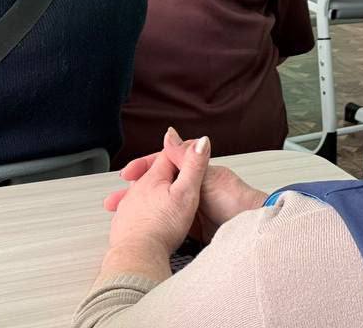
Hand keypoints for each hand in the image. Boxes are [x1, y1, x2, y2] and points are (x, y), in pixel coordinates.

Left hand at [104, 134, 209, 264]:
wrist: (138, 257)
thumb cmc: (162, 228)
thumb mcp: (187, 193)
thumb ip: (194, 166)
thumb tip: (201, 141)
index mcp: (153, 178)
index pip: (168, 155)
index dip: (182, 153)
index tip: (191, 154)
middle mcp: (137, 190)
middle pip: (152, 172)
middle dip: (165, 171)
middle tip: (173, 169)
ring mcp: (127, 207)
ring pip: (141, 191)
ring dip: (151, 190)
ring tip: (160, 193)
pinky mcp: (123, 224)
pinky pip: (133, 211)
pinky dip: (142, 210)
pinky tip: (148, 218)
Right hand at [112, 129, 267, 240]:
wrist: (247, 226)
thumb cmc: (232, 201)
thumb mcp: (205, 176)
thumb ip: (187, 158)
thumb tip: (170, 135)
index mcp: (194, 171)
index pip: (163, 163)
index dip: (144, 167)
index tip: (127, 174)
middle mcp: (191, 186)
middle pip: (157, 184)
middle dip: (134, 190)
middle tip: (115, 200)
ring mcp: (190, 205)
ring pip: (158, 202)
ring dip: (138, 207)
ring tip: (120, 215)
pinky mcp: (191, 224)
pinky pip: (166, 219)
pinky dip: (150, 221)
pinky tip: (138, 227)